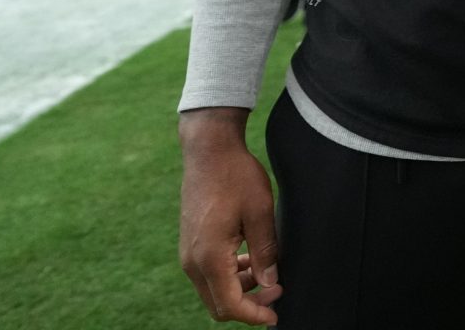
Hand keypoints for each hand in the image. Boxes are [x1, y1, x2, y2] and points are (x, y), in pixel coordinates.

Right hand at [178, 110, 281, 325]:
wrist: (209, 151)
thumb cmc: (235, 176)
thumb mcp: (260, 212)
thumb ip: (265, 251)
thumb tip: (269, 283)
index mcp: (209, 257)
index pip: (230, 305)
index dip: (254, 315)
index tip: (276, 316)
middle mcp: (192, 261)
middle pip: (218, 304)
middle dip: (248, 306)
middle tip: (276, 292)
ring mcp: (188, 253)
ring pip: (213, 290)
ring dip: (239, 290)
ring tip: (268, 275)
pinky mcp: (190, 245)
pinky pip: (208, 273)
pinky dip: (229, 276)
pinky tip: (251, 261)